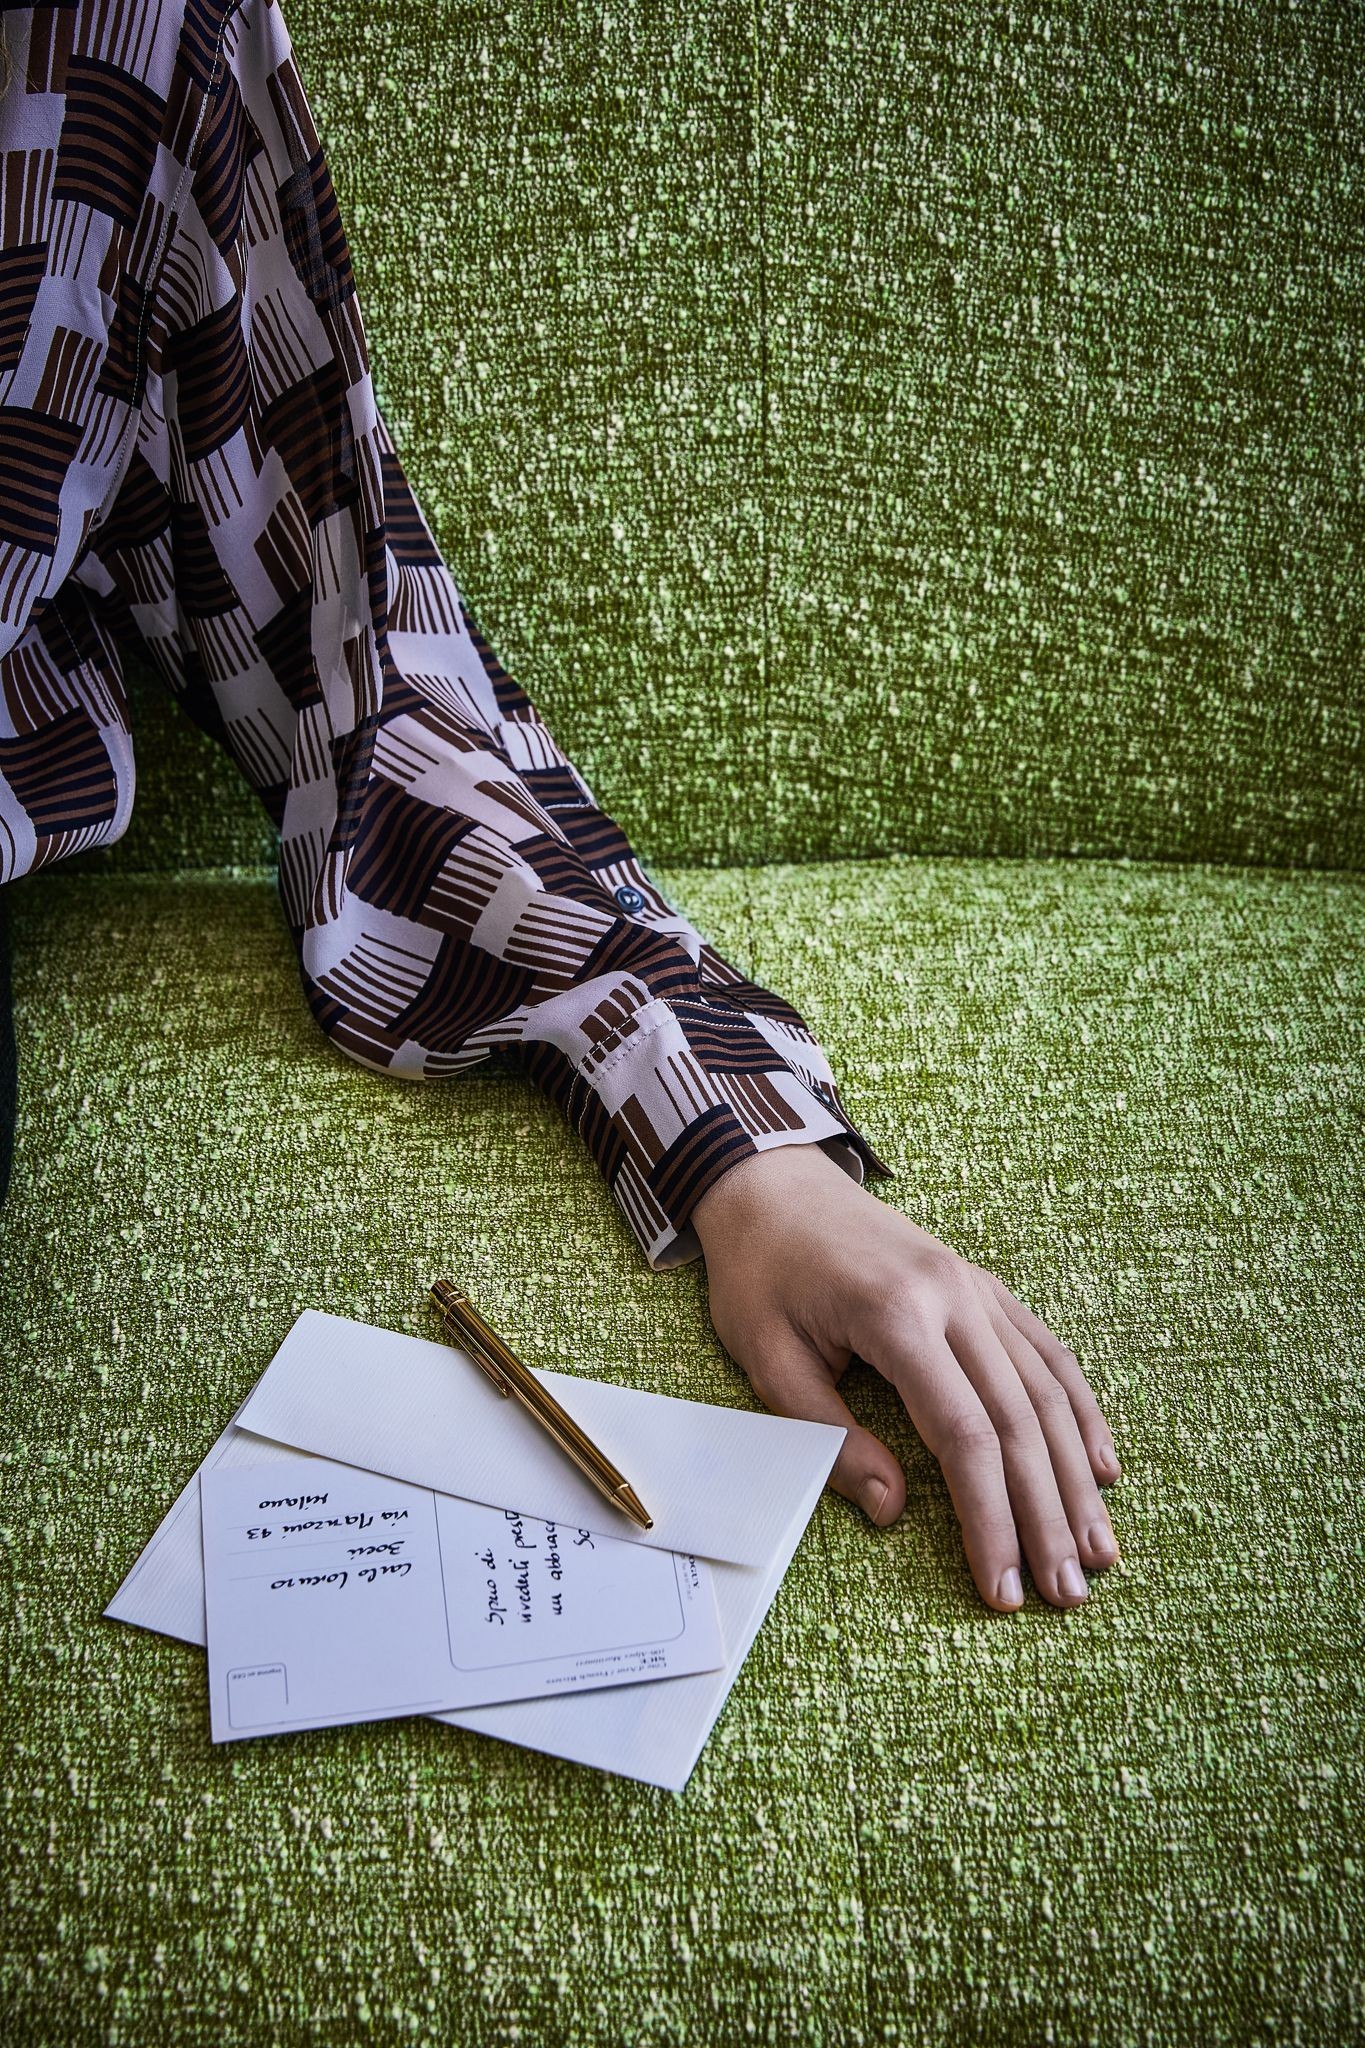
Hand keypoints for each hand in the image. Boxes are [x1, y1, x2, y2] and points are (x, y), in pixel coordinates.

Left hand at [691, 1143, 1121, 1610]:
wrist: (771, 1184)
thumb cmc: (759, 1273)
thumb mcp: (769, 1358)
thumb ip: (831, 1437)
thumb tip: (891, 1510)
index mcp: (897, 1315)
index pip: (965, 1436)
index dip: (991, 1520)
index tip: (1003, 1587)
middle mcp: (954, 1297)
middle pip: (1020, 1422)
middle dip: (1047, 1516)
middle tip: (1069, 1593)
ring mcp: (976, 1288)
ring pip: (1045, 1392)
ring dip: (1074, 1478)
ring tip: (1099, 1552)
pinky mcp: (983, 1287)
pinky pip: (1045, 1353)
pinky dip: (1080, 1412)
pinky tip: (1100, 1467)